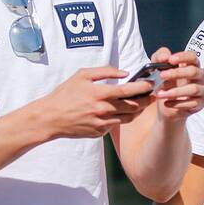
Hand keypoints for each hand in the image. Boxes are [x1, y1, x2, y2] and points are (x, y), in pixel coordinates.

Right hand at [35, 66, 152, 138]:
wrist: (51, 118)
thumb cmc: (65, 94)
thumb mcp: (82, 75)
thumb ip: (105, 71)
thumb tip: (124, 72)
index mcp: (99, 94)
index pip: (128, 90)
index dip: (143, 88)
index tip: (150, 84)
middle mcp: (103, 110)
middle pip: (133, 106)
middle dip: (146, 100)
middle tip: (152, 95)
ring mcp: (102, 123)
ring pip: (128, 118)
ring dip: (138, 110)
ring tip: (142, 103)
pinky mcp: (100, 133)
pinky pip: (116, 124)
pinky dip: (122, 118)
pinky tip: (123, 111)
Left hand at [147, 46, 203, 122]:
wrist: (165, 104)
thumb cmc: (165, 84)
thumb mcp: (157, 68)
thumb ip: (159, 58)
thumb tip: (164, 57)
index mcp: (191, 65)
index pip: (192, 57)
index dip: (182, 57)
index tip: (170, 60)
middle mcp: (198, 76)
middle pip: (193, 71)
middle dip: (176, 73)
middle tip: (161, 75)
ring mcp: (201, 90)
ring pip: (194, 89)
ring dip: (175, 91)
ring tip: (160, 94)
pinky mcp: (200, 103)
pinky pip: (192, 103)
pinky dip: (177, 103)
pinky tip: (166, 103)